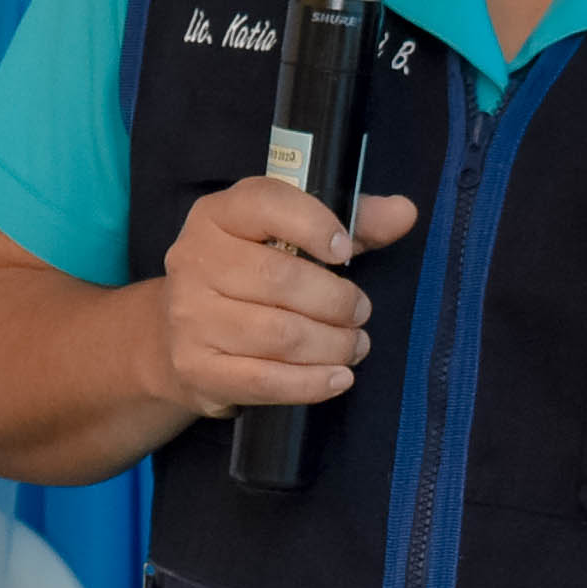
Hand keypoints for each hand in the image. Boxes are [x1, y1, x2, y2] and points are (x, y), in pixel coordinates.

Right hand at [143, 177, 422, 419]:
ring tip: (354, 345)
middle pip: (279, 279)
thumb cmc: (253, 276)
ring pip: (278, 335)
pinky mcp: (196, 368)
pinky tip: (338, 378)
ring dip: (332, 345)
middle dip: (336, 301)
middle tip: (360, 313)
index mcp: (217, 215)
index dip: (313, 225)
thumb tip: (403, 213)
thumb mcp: (297, 237)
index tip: (345, 251)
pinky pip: (264, 380)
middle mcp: (194, 261)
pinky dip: (311, 383)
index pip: (264, 204)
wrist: (183, 334)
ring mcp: (190, 317)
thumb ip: (353, 222)